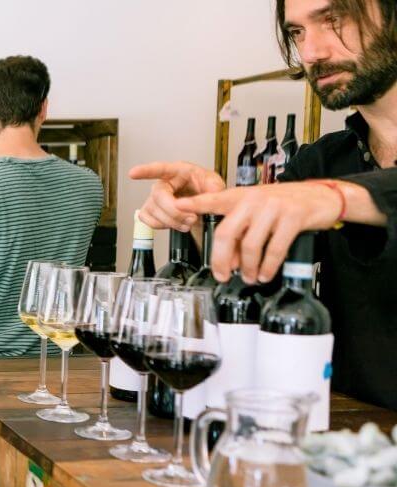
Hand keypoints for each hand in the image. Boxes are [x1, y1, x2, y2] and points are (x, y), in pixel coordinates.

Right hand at [129, 161, 225, 230]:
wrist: (208, 207)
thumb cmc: (210, 192)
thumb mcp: (217, 188)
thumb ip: (208, 193)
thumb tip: (191, 203)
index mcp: (181, 171)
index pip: (161, 168)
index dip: (146, 171)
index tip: (133, 173)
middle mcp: (165, 183)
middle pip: (158, 196)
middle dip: (174, 211)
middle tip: (191, 218)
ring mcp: (156, 197)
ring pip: (153, 211)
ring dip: (172, 221)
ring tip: (188, 222)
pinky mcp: (152, 210)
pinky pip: (148, 220)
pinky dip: (162, 225)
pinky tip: (175, 223)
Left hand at [175, 181, 342, 282]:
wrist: (322, 196)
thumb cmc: (285, 205)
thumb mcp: (257, 210)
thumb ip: (240, 229)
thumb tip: (230, 261)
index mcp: (241, 196)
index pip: (212, 200)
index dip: (193, 203)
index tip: (176, 207)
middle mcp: (254, 199)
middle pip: (227, 233)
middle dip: (221, 260)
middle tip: (222, 276)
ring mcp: (274, 207)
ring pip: (250, 244)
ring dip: (248, 267)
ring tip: (250, 278)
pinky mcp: (293, 217)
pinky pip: (275, 248)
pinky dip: (268, 266)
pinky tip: (266, 274)